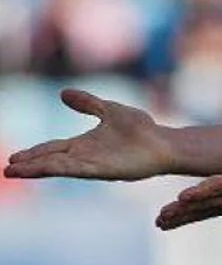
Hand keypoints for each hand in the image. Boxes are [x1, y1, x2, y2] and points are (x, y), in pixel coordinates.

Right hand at [4, 89, 175, 180]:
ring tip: (13, 171)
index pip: (52, 149)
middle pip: (49, 160)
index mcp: (83, 144)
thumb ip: (87, 103)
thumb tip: (62, 93)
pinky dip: (58, 168)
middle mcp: (84, 156)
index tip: (12, 158)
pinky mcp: (103, 170)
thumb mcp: (109, 110)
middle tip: (6, 169)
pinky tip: (44, 168)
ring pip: (57, 167)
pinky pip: (76, 169)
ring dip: (36, 169)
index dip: (33, 153)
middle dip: (28, 164)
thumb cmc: (141, 128)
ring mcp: (92, 164)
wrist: (164, 142)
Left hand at [156, 124, 221, 230]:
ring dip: (180, 217)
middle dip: (185, 208)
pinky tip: (163, 224)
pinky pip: (200, 216)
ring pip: (200, 212)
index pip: (219, 187)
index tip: (183, 196)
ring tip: (159, 221)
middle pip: (205, 203)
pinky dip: (182, 220)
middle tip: (164, 212)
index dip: (201, 192)